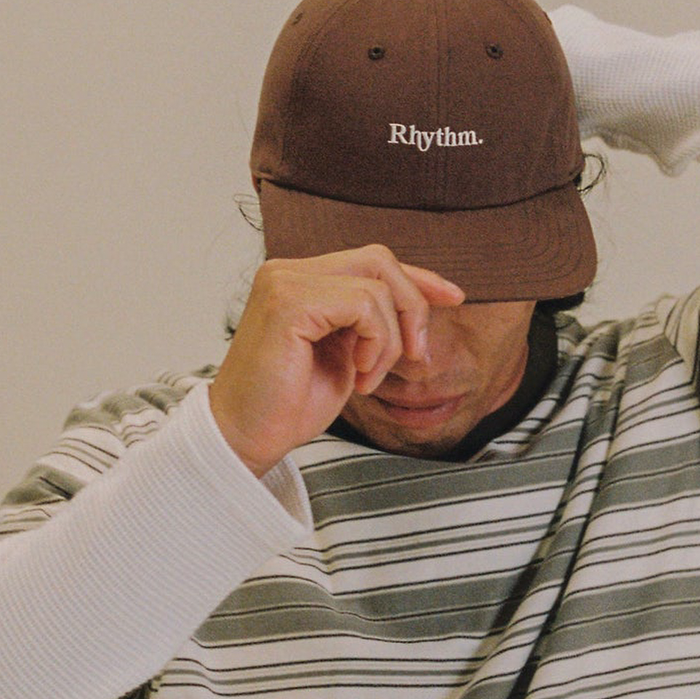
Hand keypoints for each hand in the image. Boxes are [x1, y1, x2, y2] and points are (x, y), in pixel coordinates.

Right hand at [208, 245, 465, 477]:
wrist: (245, 437)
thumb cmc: (288, 405)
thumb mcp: (346, 355)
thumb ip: (369, 323)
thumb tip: (419, 302)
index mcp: (298, 280)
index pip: (371, 261)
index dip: (418, 278)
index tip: (454, 298)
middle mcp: (287, 271)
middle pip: (379, 260)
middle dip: (412, 307)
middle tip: (415, 356)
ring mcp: (284, 283)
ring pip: (377, 287)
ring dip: (390, 342)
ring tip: (368, 378)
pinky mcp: (288, 303)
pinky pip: (363, 305)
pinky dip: (376, 344)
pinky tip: (359, 375)